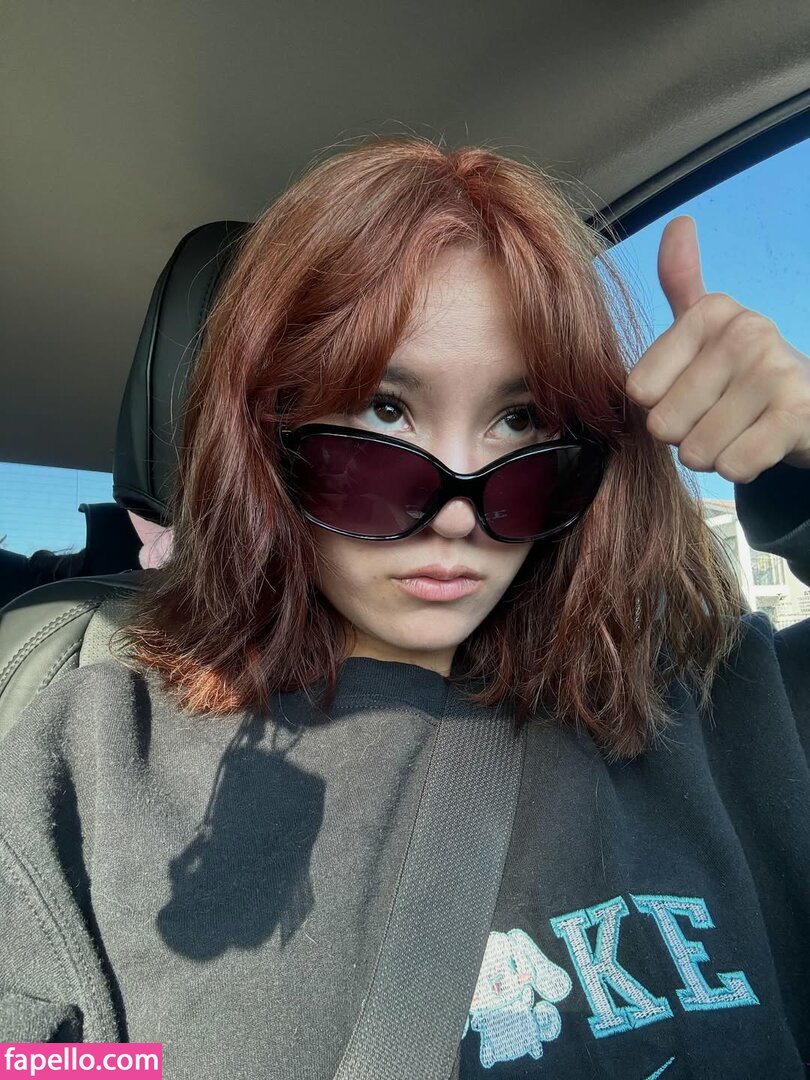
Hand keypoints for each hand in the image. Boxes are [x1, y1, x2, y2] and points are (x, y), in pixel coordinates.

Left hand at [624, 215, 809, 480]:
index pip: (638, 391)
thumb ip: (682, 281)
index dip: (661, 406)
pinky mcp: (797, 414)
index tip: (696, 391)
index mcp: (710, 311)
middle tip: (721, 417)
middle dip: (687, 436)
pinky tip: (761, 447)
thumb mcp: (708, 327)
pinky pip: (733, 465)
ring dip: (715, 455)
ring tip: (742, 430)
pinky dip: (741, 469)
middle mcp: (744, 331)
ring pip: (697, 451)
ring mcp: (773, 370)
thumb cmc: (743, 375)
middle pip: (663, 425)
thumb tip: (679, 222)